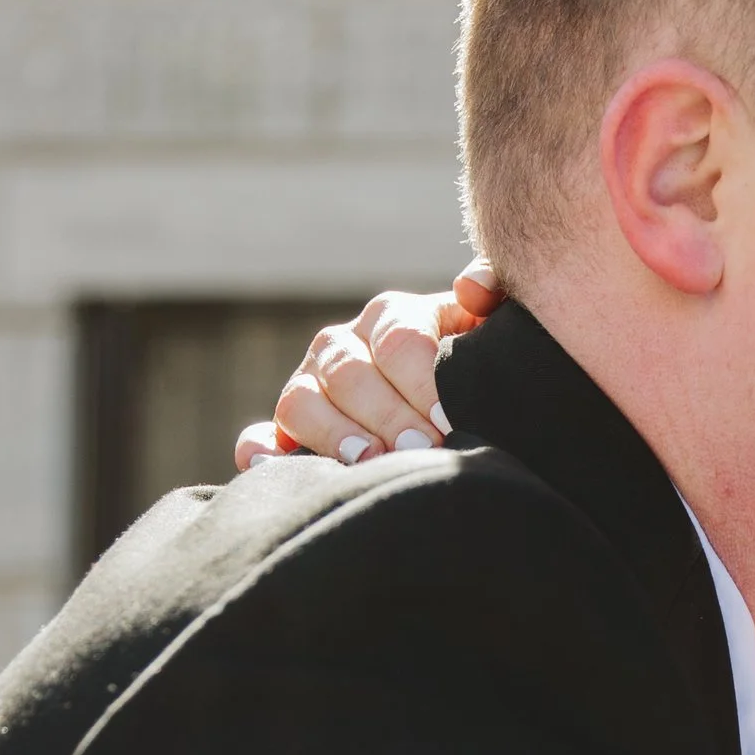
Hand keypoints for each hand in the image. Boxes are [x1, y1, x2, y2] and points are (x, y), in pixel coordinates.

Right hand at [232, 261, 506, 469]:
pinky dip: (260, 449)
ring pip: (301, 401)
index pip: (400, 342)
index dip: (423, 382)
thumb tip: (470, 288)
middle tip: (422, 448)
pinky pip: (262, 434)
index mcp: (392, 316)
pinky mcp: (288, 425)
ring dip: (333, 433)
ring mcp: (310, 384)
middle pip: (351, 374)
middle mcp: (343, 345)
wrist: (459, 399)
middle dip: (387, 415)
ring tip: (368, 462)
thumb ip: (495, 292)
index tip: (449, 420)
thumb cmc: (479, 365)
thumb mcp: (492, 327)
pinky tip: (270, 465)